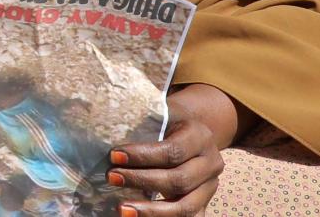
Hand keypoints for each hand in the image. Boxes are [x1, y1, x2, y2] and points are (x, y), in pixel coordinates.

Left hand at [110, 84, 235, 214]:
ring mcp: (209, 187)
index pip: (172, 151)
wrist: (192, 133)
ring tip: (122, 209)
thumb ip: (144, 120)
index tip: (114, 156)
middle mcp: (211, 163)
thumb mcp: (162, 113)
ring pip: (185, 208)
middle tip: (112, 178)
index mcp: (201, 136)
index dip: (142, 156)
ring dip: (151, 211)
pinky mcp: (203, 204)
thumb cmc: (168, 122)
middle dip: (142, 181)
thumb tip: (109, 128)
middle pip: (178, 180)